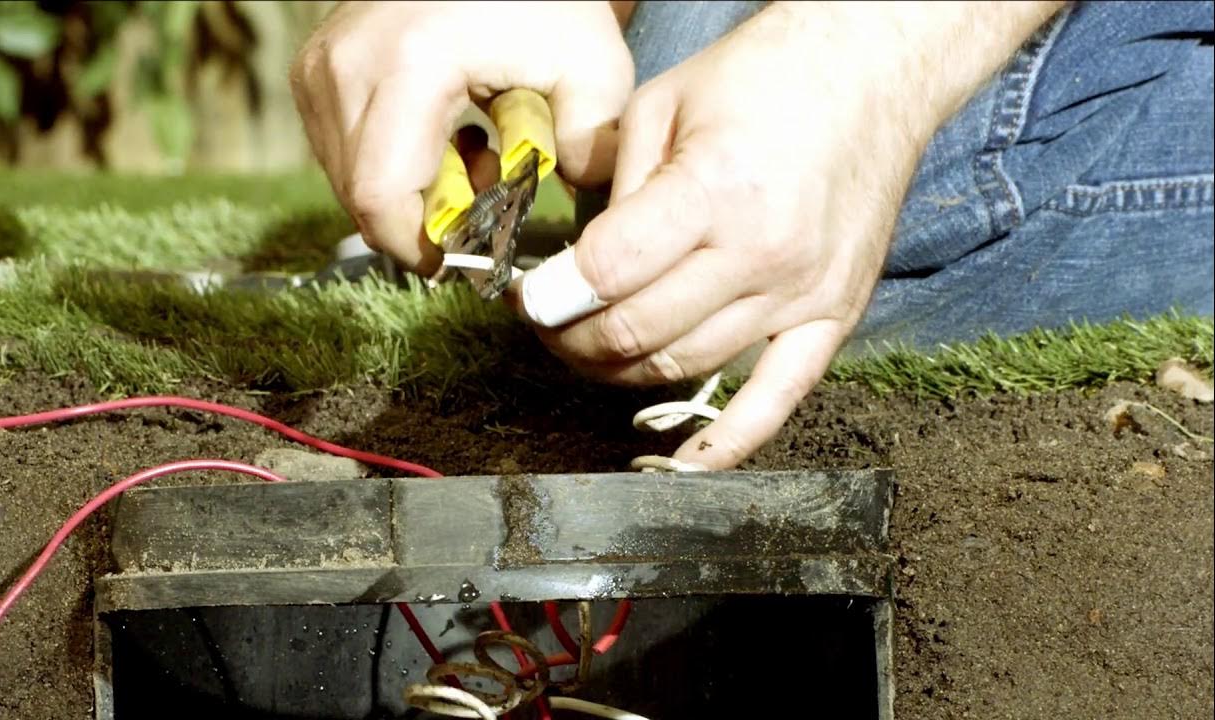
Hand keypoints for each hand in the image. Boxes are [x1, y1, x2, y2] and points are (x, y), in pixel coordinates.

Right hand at [290, 1, 632, 273]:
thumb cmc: (543, 5)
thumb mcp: (590, 65)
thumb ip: (593, 143)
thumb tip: (578, 206)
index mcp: (410, 65)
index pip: (381, 197)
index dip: (420, 248)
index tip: (468, 258)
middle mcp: (348, 65)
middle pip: (362, 197)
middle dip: (425, 222)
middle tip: (486, 195)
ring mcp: (322, 67)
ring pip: (348, 181)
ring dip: (411, 194)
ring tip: (473, 158)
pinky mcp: (315, 71)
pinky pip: (341, 153)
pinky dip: (392, 165)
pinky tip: (444, 139)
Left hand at [522, 1, 1064, 468]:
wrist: (872, 71)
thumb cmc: (766, 77)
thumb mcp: (664, 105)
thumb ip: (617, 191)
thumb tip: (577, 267)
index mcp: (716, 190)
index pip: (610, 273)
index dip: (553, 295)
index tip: (526, 298)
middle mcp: (763, 252)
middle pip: (641, 330)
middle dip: (574, 337)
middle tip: (549, 324)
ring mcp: (803, 293)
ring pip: (690, 366)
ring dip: (624, 372)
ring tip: (592, 351)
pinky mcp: (835, 315)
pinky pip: (779, 399)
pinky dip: (729, 442)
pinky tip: (685, 465)